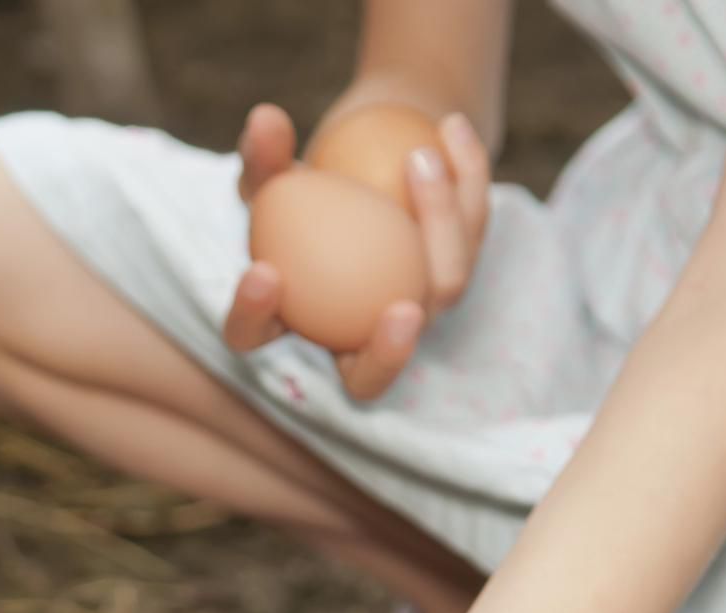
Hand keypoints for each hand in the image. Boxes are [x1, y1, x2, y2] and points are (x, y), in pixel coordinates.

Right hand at [227, 102, 493, 399]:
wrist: (374, 156)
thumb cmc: (307, 176)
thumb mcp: (277, 168)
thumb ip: (264, 156)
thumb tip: (264, 121)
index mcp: (286, 322)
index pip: (254, 339)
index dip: (254, 316)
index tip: (264, 272)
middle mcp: (351, 340)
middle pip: (367, 378)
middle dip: (389, 357)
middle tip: (402, 312)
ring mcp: (412, 316)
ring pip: (442, 289)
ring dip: (438, 222)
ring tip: (418, 156)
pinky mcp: (455, 277)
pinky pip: (472, 237)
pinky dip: (464, 178)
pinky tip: (450, 128)